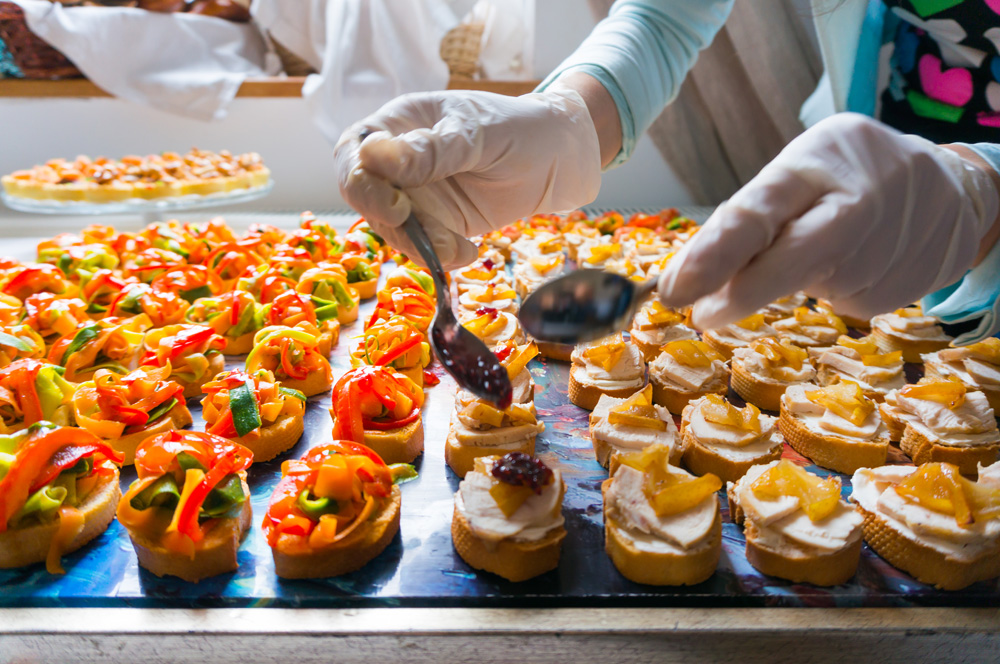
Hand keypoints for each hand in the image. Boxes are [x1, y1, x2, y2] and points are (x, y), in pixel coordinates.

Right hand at [334, 86, 601, 269]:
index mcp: (398, 124)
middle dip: (389, 224)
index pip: (354, 153)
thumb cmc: (519, 129)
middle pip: (365, 198)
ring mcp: (416, 195)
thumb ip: (430, 150)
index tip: (396, 204)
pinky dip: (439, 257)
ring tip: (461, 247)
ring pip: (391, 230)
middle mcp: (398, 161)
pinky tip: (468, 252)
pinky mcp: (436, 224)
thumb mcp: (477, 134)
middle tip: (427, 237)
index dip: (362, 183)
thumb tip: (373, 155)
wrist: (560, 159)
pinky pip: (421, 247)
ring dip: (420, 246)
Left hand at [658, 113, 999, 328]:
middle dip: (745, 291)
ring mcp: (892, 241)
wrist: (950, 187)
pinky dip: (839, 289)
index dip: (713, 255)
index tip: (674, 291)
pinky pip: (851, 301)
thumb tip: (680, 281)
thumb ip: (743, 224)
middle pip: (795, 257)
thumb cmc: (840, 178)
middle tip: (703, 314)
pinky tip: (860, 260)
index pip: (758, 211)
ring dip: (801, 283)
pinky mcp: (910, 281)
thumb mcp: (793, 177)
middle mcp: (859, 198)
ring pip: (821, 287)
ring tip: (826, 246)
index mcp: (814, 164)